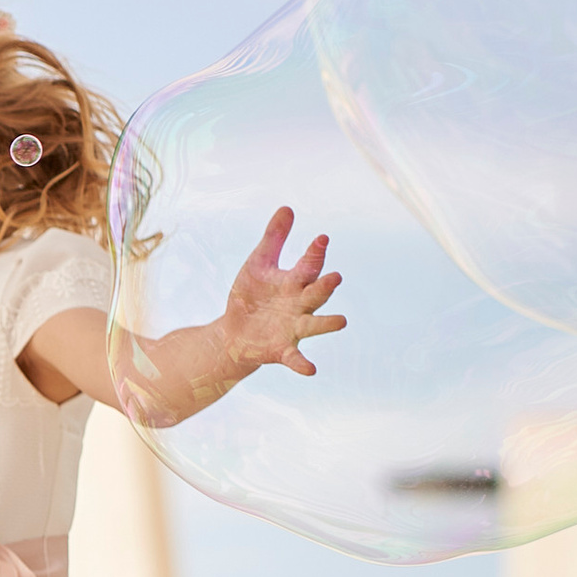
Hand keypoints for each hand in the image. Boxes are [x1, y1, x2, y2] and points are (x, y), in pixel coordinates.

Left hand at [221, 207, 345, 380]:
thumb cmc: (252, 296)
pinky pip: (295, 358)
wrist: (234, 333)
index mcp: (295, 283)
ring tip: (342, 321)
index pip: (309, 265)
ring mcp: (294, 329)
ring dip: (327, 323)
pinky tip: (311, 370)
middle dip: (325, 286)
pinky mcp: (282, 350)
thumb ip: (274, 238)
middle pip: (316, 294)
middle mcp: (300, 305)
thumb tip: (287, 207)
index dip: (315, 253)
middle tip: (335, 277)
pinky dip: (302, 364)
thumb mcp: (259, 264)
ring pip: (314, 325)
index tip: (321, 238)